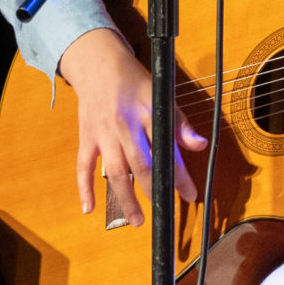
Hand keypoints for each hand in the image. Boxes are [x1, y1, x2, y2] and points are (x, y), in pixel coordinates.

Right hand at [58, 28, 207, 229]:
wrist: (98, 64)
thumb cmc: (133, 81)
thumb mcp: (162, 95)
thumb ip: (180, 123)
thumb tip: (199, 145)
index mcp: (147, 114)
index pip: (166, 150)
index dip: (179, 175)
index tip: (190, 194)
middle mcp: (124, 126)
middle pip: (140, 165)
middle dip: (154, 191)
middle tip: (165, 212)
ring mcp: (103, 134)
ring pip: (114, 171)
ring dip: (125, 198)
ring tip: (136, 220)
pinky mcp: (86, 138)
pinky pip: (83, 167)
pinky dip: (84, 188)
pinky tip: (89, 208)